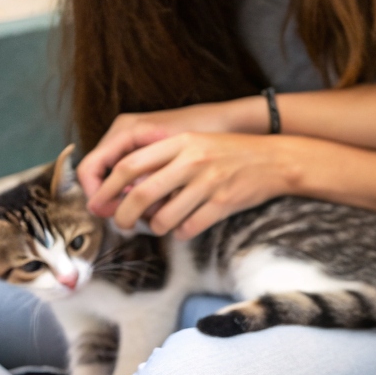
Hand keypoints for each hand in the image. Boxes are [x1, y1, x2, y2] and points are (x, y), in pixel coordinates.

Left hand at [84, 132, 303, 238]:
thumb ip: (163, 159)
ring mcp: (209, 182)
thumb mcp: (196, 143)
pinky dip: (182, 232)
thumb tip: (125, 186)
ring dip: (156, 227)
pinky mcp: (224, 202)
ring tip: (160, 224)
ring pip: (164, 217)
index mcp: (181, 142)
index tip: (99, 203)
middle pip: (141, 194)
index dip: (107, 187)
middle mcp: (192, 160)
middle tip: (120, 224)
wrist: (276, 160)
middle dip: (123, 216)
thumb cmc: (231, 153)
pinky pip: (189, 227)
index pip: (130, 164)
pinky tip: (186, 226)